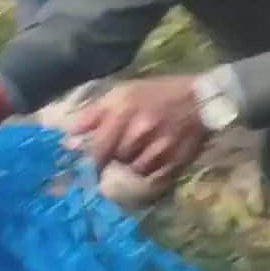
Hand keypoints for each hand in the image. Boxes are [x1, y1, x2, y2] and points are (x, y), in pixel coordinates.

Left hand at [72, 75, 206, 181]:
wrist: (201, 99)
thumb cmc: (158, 93)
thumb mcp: (124, 93)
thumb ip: (94, 114)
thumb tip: (68, 138)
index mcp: (123, 111)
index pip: (98, 148)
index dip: (94, 159)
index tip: (96, 161)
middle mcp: (140, 131)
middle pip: (117, 159)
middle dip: (118, 156)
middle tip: (126, 148)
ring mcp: (159, 148)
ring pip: (135, 169)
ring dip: (135, 164)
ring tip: (143, 152)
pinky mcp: (176, 161)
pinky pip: (154, 177)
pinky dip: (151, 172)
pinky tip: (155, 159)